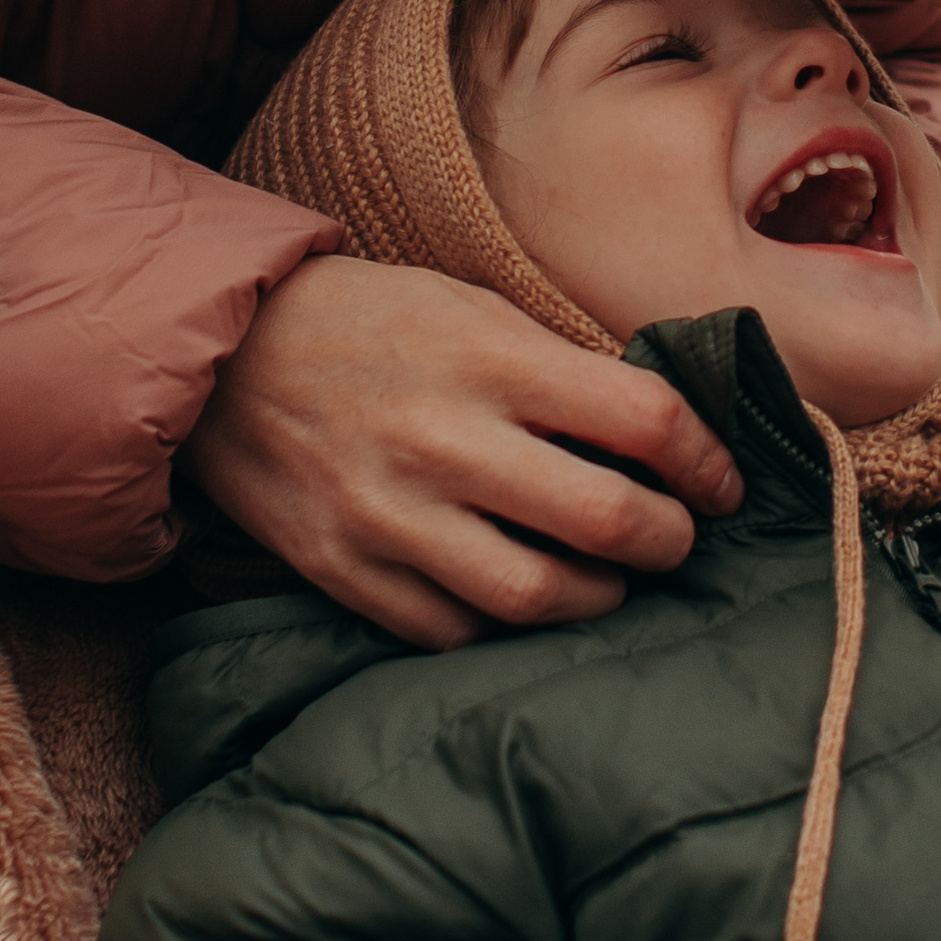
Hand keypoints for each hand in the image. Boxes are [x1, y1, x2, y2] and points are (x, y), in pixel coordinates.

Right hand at [182, 256, 741, 648]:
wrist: (220, 359)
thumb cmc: (367, 323)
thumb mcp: (469, 310)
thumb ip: (560, 370)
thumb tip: (661, 434)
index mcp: (487, 359)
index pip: (644, 420)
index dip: (706, 459)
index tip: (720, 480)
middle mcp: (441, 440)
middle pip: (606, 521)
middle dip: (669, 539)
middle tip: (676, 536)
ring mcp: (388, 515)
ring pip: (536, 597)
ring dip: (598, 597)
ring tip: (607, 577)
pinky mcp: (343, 571)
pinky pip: (453, 631)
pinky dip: (503, 625)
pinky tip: (519, 594)